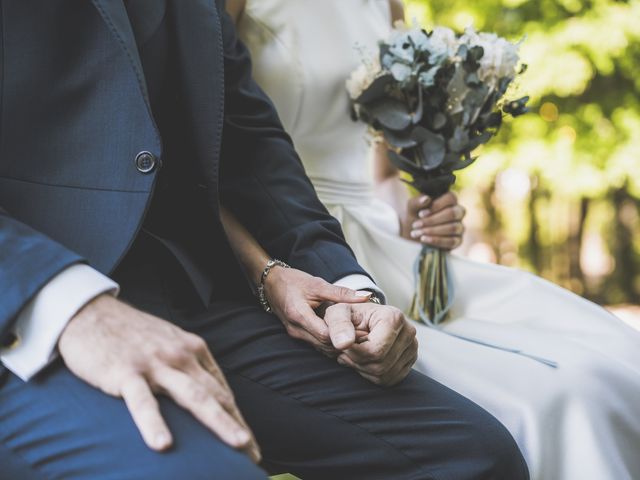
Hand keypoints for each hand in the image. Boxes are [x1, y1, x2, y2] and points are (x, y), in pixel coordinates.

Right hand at [58, 294, 260, 461]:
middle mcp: (181, 355)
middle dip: (237, 426)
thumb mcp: (168, 344)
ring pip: (193, 396)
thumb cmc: (131, 334)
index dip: (237, 418)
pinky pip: (142, 401)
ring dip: (219, 422)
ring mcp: (155, 363)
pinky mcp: (126, 372)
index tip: (249, 444)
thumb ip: (188, 367)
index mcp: (193, 349)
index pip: (221, 390)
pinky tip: (163, 445)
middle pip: (215, 396)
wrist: (90, 313)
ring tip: (237, 446)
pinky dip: (153, 423)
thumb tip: (207, 396)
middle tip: (254, 454)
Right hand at [264, 267, 372, 355]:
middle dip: (345, 342)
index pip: (326, 335)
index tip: (362, 332)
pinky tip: (342, 335)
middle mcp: (296, 329)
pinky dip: (330, 342)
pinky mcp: (296, 334)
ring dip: (338, 344)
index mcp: (299, 316)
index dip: (345, 335)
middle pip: (324, 345)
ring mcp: (295, 333)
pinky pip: (315, 344)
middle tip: (365, 337)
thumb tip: (365, 297)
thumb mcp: (318, 284)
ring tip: (358, 338)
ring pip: (320, 347)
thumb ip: (341, 293)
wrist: (271, 283)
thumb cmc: (292, 281)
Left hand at [328, 303, 417, 385]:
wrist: (359, 319)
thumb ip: (338, 326)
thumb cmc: (347, 316)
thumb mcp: (337, 314)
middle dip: (357, 362)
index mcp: (394, 317)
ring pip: (384, 375)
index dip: (355, 353)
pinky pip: (389, 380)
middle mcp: (409, 332)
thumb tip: (344, 344)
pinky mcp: (410, 362)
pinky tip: (364, 360)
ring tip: (354, 354)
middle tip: (347, 351)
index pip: (375, 351)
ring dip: (363, 369)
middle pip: (380, 365)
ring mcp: (412, 348)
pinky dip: (372, 375)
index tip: (344, 345)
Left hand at [400, 192, 465, 249]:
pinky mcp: (457, 240)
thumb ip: (417, 202)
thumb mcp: (412, 208)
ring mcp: (459, 226)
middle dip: (432, 220)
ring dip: (432, 231)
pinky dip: (436, 240)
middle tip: (416, 225)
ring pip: (453, 227)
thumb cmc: (415, 217)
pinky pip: (452, 241)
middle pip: (452, 213)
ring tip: (417, 233)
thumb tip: (426, 199)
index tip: (420, 214)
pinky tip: (424, 239)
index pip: (450, 198)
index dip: (436, 206)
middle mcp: (457, 212)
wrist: (413, 234)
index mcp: (449, 200)